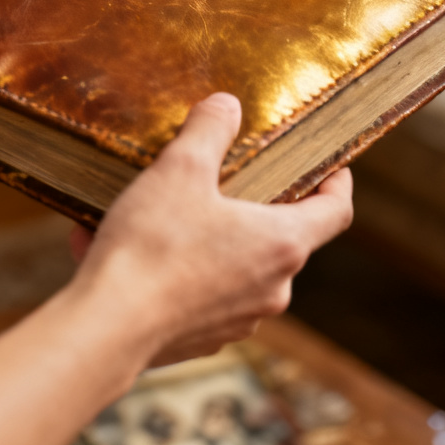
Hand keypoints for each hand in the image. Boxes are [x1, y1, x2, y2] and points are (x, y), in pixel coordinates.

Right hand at [69, 93, 352, 365]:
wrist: (107, 328)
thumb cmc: (153, 247)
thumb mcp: (181, 168)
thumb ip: (210, 129)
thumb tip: (226, 106)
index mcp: (282, 244)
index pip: (336, 211)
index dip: (337, 183)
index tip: (331, 168)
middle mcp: (271, 289)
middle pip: (280, 236)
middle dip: (252, 204)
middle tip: (223, 177)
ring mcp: (238, 319)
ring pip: (234, 264)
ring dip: (206, 235)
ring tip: (157, 210)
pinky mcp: (201, 338)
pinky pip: (199, 291)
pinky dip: (177, 267)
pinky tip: (130, 248)